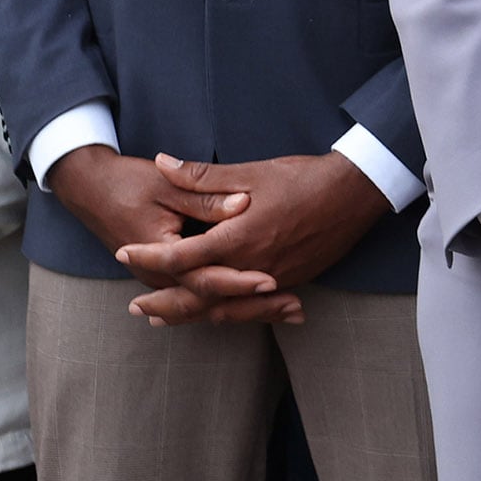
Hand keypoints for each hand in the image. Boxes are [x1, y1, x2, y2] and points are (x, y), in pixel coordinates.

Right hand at [45, 145, 296, 324]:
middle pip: (214, 300)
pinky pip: (205, 297)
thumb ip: (204, 195)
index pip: (205, 277)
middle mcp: (161, 277)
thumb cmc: (127, 183)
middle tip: (296, 309)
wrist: (90, 189)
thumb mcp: (165, 186)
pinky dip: (236, 301)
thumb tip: (241, 203)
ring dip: (252, 309)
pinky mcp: (171, 275)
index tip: (272, 280)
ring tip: (293, 312)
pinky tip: (267, 303)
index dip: (239, 280)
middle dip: (255, 306)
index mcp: (161, 255)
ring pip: (211, 305)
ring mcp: (165, 280)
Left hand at [112, 152, 389, 322]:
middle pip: (197, 296)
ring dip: (190, 314)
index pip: (181, 256)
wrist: (356, 192)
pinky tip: (215, 313)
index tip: (124, 251)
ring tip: (164, 318)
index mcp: (238, 237)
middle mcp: (253, 266)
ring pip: (224, 308)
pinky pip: (251, 307)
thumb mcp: (251, 172)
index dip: (148, 255)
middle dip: (164, 302)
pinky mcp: (292, 281)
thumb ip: (202, 175)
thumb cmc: (303, 178)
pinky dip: (226, 313)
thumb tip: (163, 163)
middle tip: (135, 306)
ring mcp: (274, 278)